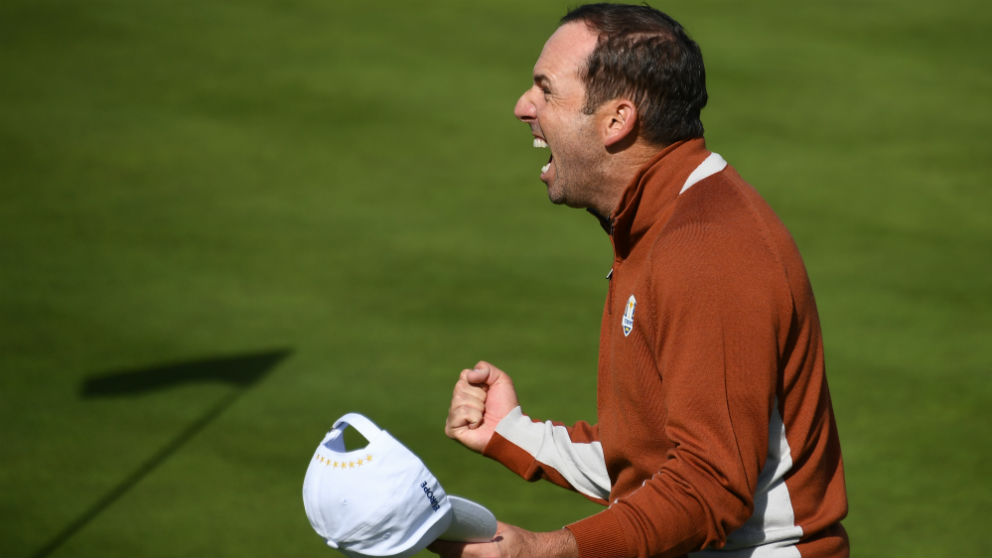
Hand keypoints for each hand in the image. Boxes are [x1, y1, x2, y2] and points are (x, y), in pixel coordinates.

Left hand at [429, 522, 577, 557]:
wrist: (541, 556)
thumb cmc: (520, 541)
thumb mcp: (501, 530)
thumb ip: (480, 529)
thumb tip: (457, 522)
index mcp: (490, 554)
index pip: (456, 551)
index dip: (439, 546)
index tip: (430, 540)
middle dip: (445, 554)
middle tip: (438, 542)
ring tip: (449, 550)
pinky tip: (460, 557)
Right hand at [444, 361, 519, 452]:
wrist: (509, 428)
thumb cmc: (505, 406)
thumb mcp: (501, 380)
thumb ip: (485, 369)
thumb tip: (468, 376)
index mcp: (468, 390)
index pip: (465, 375)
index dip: (480, 383)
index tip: (489, 392)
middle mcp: (458, 402)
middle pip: (460, 386)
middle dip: (479, 396)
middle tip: (486, 407)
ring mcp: (453, 415)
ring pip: (459, 399)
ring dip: (477, 408)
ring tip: (483, 417)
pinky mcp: (451, 429)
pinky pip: (459, 412)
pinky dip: (473, 418)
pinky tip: (477, 425)